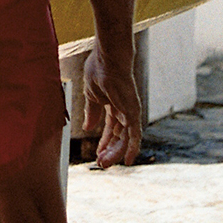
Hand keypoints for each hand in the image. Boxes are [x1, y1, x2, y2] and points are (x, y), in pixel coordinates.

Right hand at [82, 39, 140, 166]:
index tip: (97, 154)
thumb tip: (87, 127)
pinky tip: (127, 160)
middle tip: (101, 163)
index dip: (105, 142)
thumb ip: (92, 112)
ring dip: (116, 153)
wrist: (107, 59)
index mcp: (113, 105)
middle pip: (119, 136)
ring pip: (125, 139)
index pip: (111, 129)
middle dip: (109, 151)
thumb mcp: (91, 95)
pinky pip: (135, 135)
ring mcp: (130, 112)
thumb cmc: (99, 70)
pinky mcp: (134, 112)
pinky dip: (132, 148)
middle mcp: (124, 110)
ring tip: (105, 163)